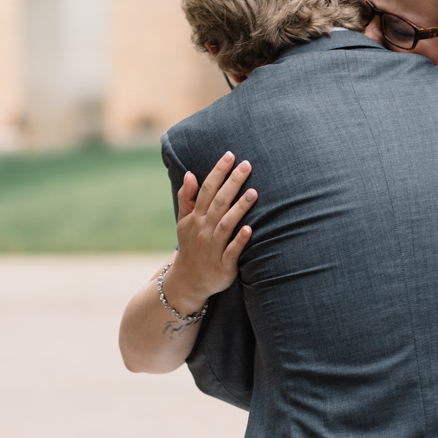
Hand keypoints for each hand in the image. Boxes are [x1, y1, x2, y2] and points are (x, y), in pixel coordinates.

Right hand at [167, 152, 256, 313]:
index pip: (206, 190)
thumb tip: (190, 173)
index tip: (230, 156)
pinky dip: (240, 240)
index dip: (218, 172)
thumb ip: (187, 198)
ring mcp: (213, 247)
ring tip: (253, 192)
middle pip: (218, 203)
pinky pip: (232, 251)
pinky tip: (250, 228)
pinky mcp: (224, 265)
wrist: (188, 281)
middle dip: (232, 183)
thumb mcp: (183, 222)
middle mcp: (203, 230)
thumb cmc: (191, 246)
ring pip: (226, 225)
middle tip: (247, 165)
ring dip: (239, 209)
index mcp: (195, 218)